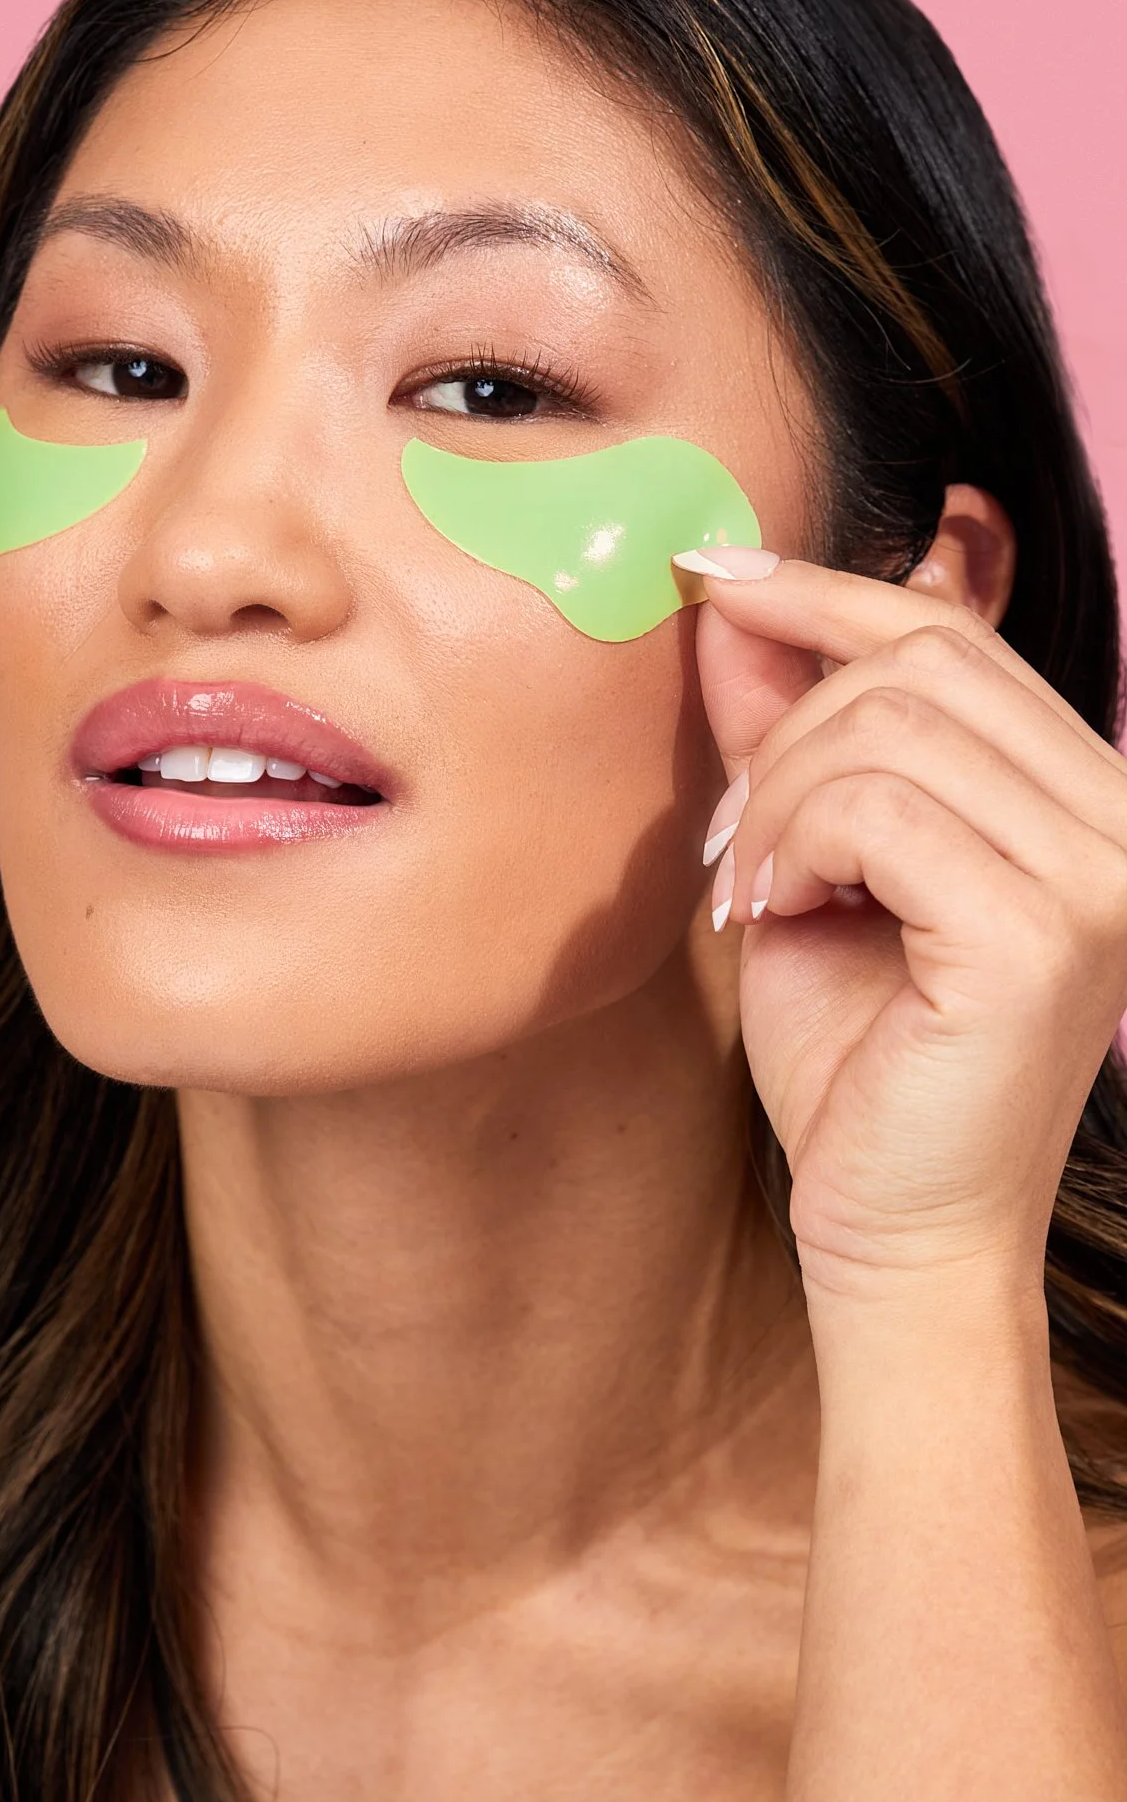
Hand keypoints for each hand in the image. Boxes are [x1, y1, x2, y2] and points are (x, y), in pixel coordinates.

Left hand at [686, 549, 1126, 1303]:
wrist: (896, 1227)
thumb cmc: (856, 1058)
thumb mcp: (810, 866)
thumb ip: (788, 737)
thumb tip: (734, 600)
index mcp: (1083, 796)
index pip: (953, 636)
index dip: (827, 590)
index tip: (716, 574)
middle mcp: (1122, 819)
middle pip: (918, 662)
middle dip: (786, 730)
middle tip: (734, 843)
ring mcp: (1102, 872)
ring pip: (886, 727)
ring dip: (777, 802)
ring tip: (753, 894)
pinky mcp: (1045, 930)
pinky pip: (876, 807)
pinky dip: (792, 846)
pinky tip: (774, 917)